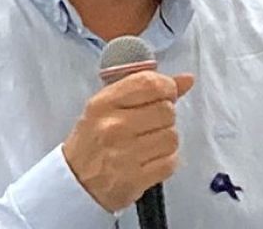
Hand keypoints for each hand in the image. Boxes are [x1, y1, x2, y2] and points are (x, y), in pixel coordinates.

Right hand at [62, 71, 194, 211]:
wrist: (76, 182)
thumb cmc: (93, 140)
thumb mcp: (108, 106)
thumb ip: (145, 89)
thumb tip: (186, 79)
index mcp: (104, 104)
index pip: (149, 83)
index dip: (167, 86)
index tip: (167, 93)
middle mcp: (113, 127)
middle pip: (166, 110)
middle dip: (165, 116)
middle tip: (152, 123)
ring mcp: (124, 155)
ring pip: (172, 137)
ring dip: (166, 139)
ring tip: (149, 143)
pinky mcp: (135, 179)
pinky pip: (170, 162)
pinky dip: (166, 160)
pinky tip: (151, 159)